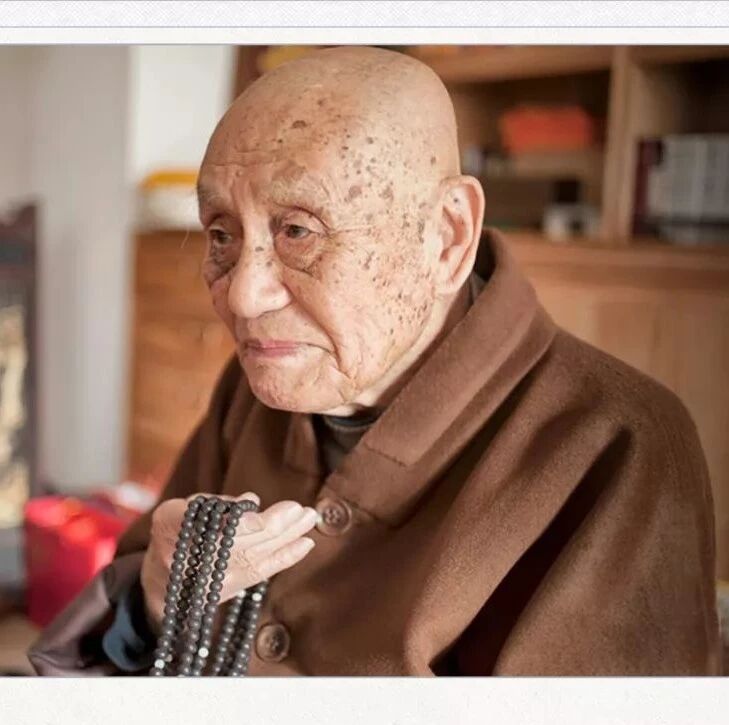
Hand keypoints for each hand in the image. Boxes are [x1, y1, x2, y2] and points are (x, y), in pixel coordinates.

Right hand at [140, 492, 317, 633]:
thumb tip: (251, 501)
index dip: (251, 523)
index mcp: (171, 527)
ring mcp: (207, 580)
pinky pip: (259, 574)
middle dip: (277, 527)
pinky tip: (305, 544)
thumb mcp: (180, 507)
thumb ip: (214, 503)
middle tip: (304, 511)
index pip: (215, 529)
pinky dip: (284, 558)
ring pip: (254, 558)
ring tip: (310, 519)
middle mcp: (188, 558)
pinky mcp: (225, 593)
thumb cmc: (174, 532)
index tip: (280, 509)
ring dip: (287, 538)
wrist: (159, 583)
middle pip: (241, 545)